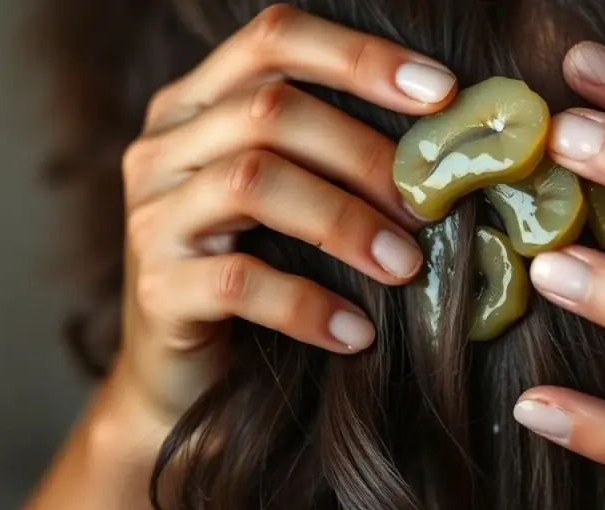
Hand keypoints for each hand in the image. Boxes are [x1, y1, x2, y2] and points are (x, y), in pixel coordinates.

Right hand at [109, 5, 456, 431]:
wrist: (190, 376)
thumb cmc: (264, 273)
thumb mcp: (297, 200)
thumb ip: (339, 158)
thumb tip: (452, 146)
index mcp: (200, 105)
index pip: (274, 39)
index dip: (360, 56)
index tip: (442, 92)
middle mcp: (165, 146)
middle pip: (268, 110)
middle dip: (364, 155)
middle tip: (429, 205)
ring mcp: (152, 215)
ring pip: (252, 182)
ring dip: (345, 222)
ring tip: (406, 266)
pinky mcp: (157, 288)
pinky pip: (239, 282)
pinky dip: (308, 305)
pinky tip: (356, 333)